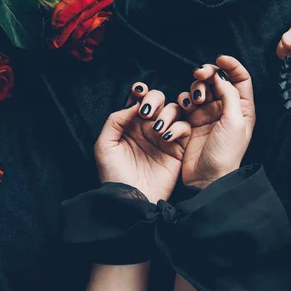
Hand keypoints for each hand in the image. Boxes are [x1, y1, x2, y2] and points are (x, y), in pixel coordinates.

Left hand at [95, 83, 190, 202]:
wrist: (131, 199)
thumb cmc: (114, 175)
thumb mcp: (104, 145)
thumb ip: (115, 120)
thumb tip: (134, 104)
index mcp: (130, 125)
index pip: (139, 99)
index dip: (140, 91)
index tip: (138, 93)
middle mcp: (148, 128)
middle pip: (159, 100)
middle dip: (155, 99)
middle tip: (147, 113)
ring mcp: (165, 137)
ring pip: (174, 110)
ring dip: (167, 113)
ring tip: (157, 129)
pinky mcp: (179, 149)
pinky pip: (185, 128)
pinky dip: (179, 127)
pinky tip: (166, 137)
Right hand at [176, 55, 255, 187]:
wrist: (207, 178)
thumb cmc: (225, 153)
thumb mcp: (234, 121)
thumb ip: (229, 94)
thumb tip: (220, 75)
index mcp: (243, 108)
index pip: (241, 78)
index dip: (231, 65)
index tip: (219, 59)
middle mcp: (226, 109)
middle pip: (218, 80)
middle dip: (208, 74)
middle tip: (199, 74)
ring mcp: (208, 115)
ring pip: (200, 89)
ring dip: (195, 89)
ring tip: (194, 101)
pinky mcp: (192, 122)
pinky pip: (186, 103)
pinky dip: (184, 101)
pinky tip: (185, 108)